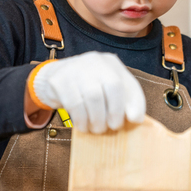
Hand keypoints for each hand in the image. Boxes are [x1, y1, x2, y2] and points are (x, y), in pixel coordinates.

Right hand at [31, 51, 145, 132]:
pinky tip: (83, 126)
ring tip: (96, 129)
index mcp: (110, 63)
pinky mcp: (59, 80)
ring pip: (93, 96)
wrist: (55, 78)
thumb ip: (126, 101)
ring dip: (97, 119)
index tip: (133, 120)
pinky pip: (74, 103)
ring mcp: (76, 68)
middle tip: (111, 127)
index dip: (133, 103)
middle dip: (115, 112)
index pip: (127, 82)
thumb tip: (136, 118)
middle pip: (113, 86)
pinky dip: (81, 119)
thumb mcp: (109, 90)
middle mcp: (95, 61)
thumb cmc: (88, 87)